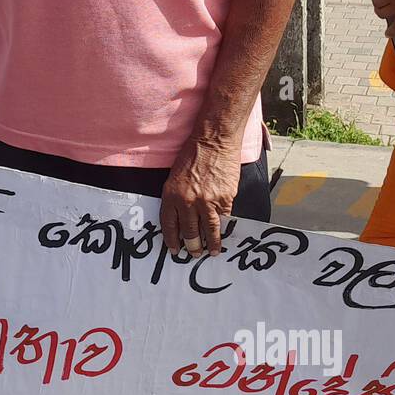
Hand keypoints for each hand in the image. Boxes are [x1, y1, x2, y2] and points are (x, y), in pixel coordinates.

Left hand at [161, 137, 241, 255]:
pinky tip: (224, 232)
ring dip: (211, 243)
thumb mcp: (176, 176)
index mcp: (172, 195)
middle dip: (192, 246)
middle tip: (195, 253)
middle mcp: (188, 201)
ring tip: (212, 252)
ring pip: (209, 230)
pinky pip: (224, 218)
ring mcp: (207, 201)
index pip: (169, 225)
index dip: (172, 240)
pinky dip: (223, 226)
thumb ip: (177, 198)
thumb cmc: (193, 154)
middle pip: (190, 232)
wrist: (214, 140)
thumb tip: (183, 218)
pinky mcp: (225, 199)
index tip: (174, 250)